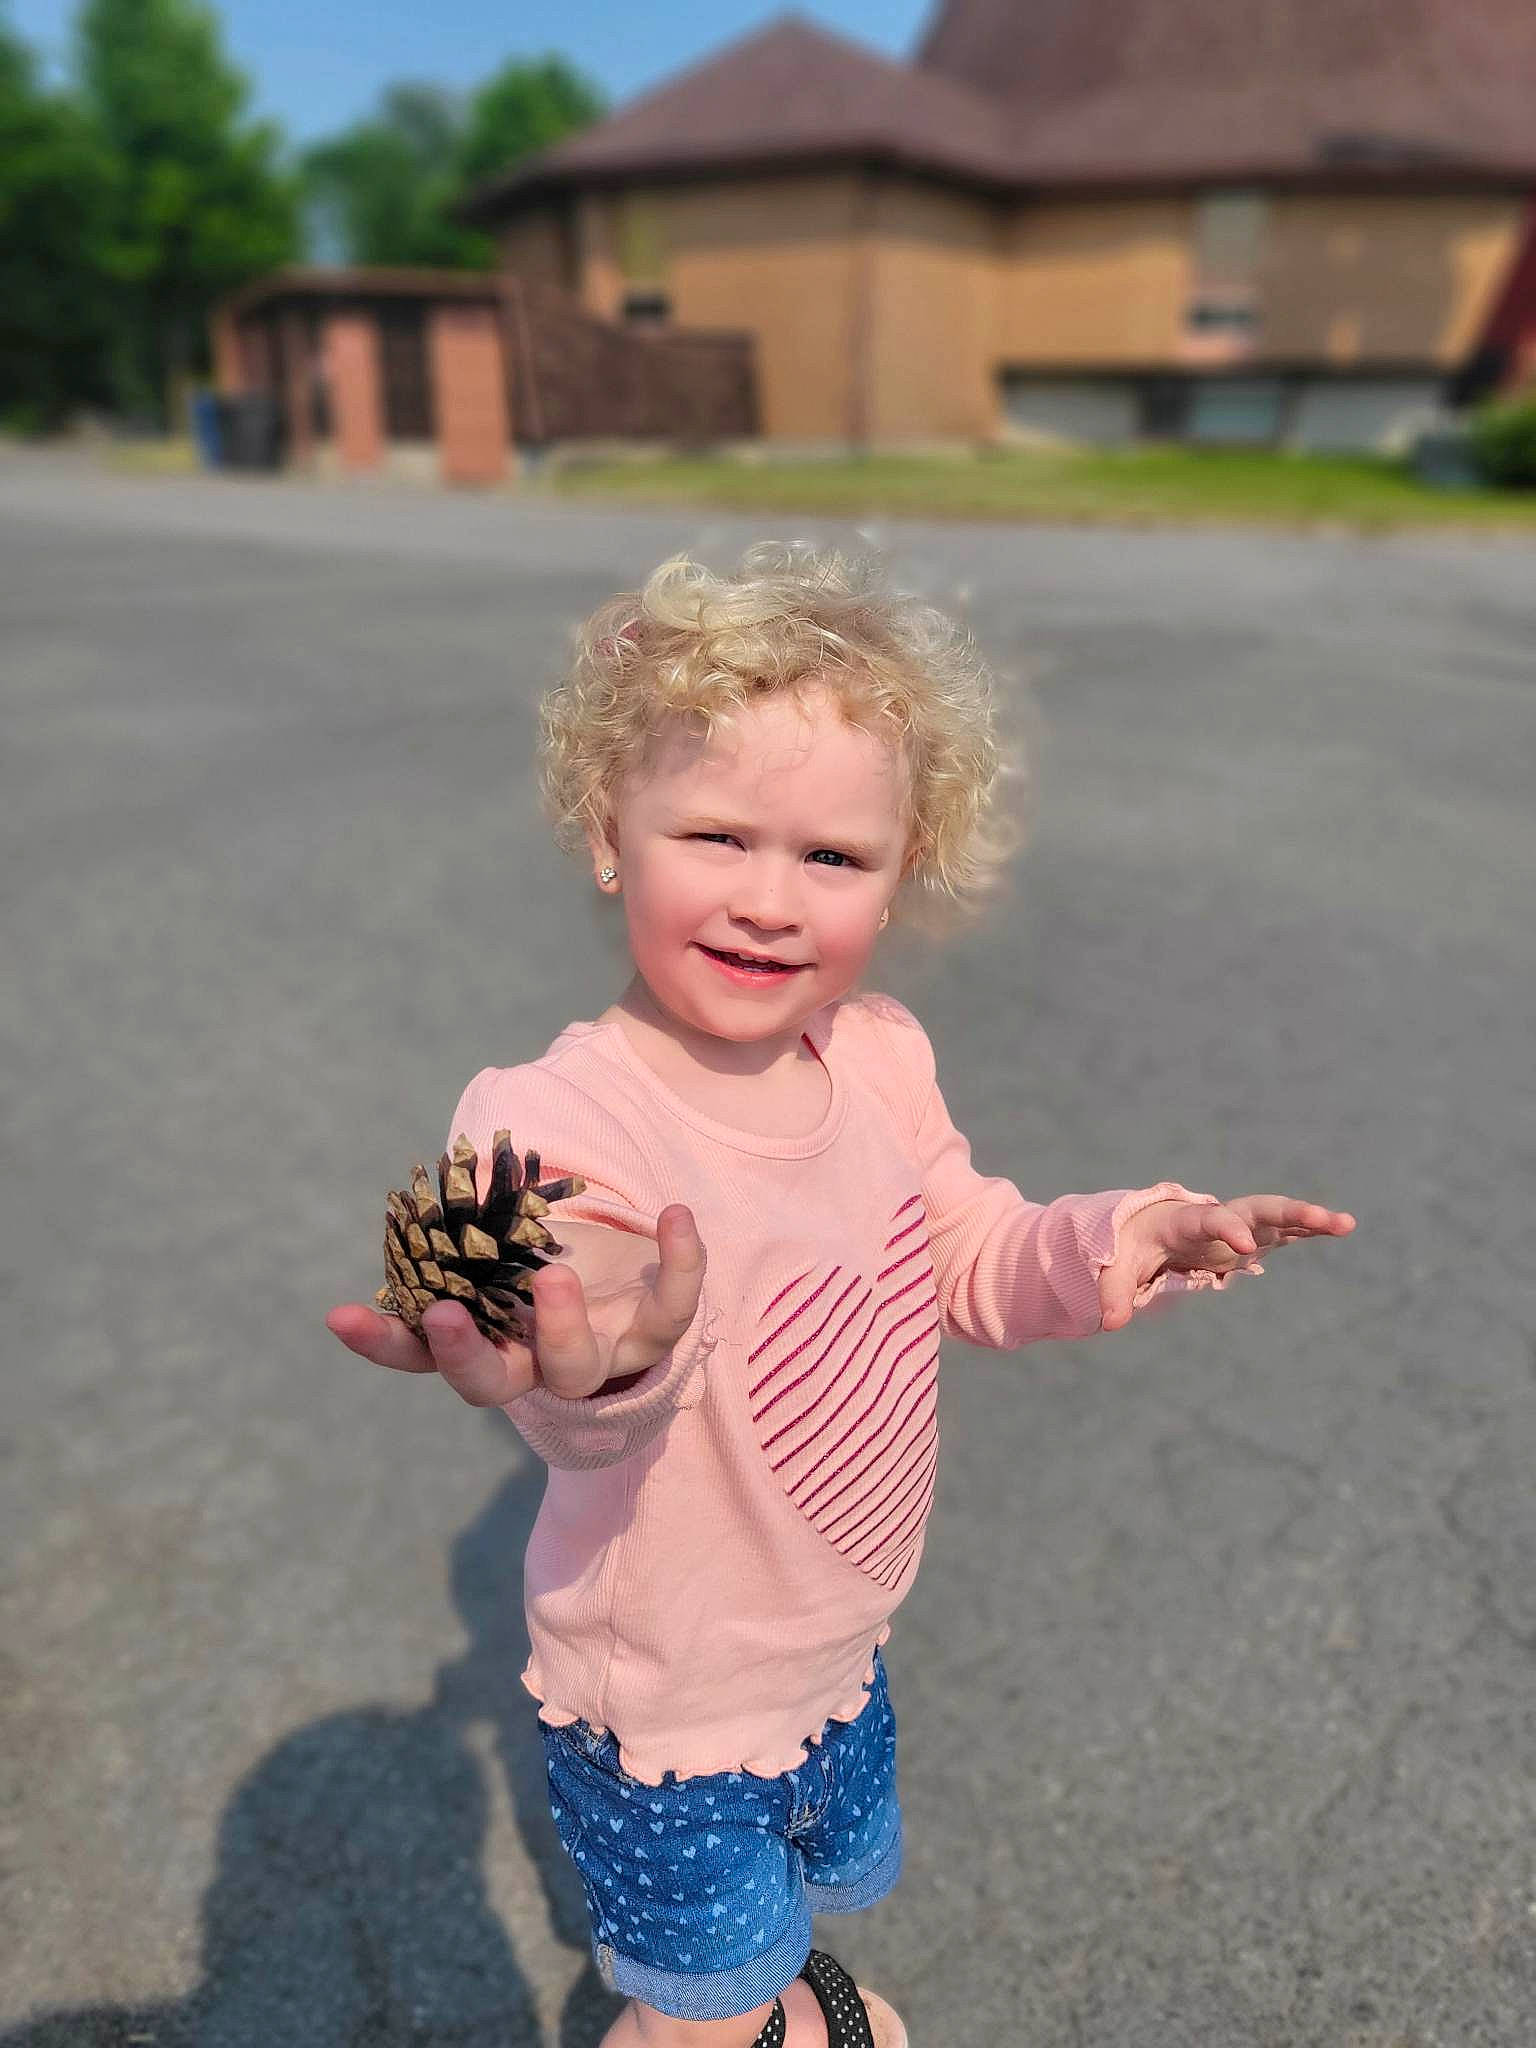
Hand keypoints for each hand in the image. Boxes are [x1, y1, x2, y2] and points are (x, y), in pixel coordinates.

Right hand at [325, 1204, 706, 1402]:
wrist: (637, 1279)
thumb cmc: (548, 1247)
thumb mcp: (502, 1230)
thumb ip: (465, 1215)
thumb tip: (436, 1173)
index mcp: (483, 1337)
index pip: (419, 1354)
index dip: (382, 1341)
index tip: (340, 1315)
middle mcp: (531, 1359)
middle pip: (492, 1384)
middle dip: (465, 1353)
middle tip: (444, 1312)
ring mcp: (594, 1355)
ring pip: (575, 1368)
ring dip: (560, 1326)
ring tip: (552, 1274)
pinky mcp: (652, 1334)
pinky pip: (672, 1314)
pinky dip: (681, 1264)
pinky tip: (676, 1214)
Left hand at [1098, 1194, 1355, 1332]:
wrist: (1148, 1226)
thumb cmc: (1134, 1246)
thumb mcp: (1118, 1266)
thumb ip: (1114, 1292)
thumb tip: (1110, 1323)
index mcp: (1185, 1221)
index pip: (1209, 1220)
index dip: (1226, 1229)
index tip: (1244, 1246)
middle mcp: (1219, 1216)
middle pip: (1256, 1208)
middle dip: (1286, 1212)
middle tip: (1317, 1217)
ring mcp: (1241, 1223)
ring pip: (1279, 1215)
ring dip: (1310, 1218)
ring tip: (1346, 1223)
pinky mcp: (1255, 1235)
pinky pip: (1288, 1229)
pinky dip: (1312, 1227)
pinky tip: (1342, 1227)